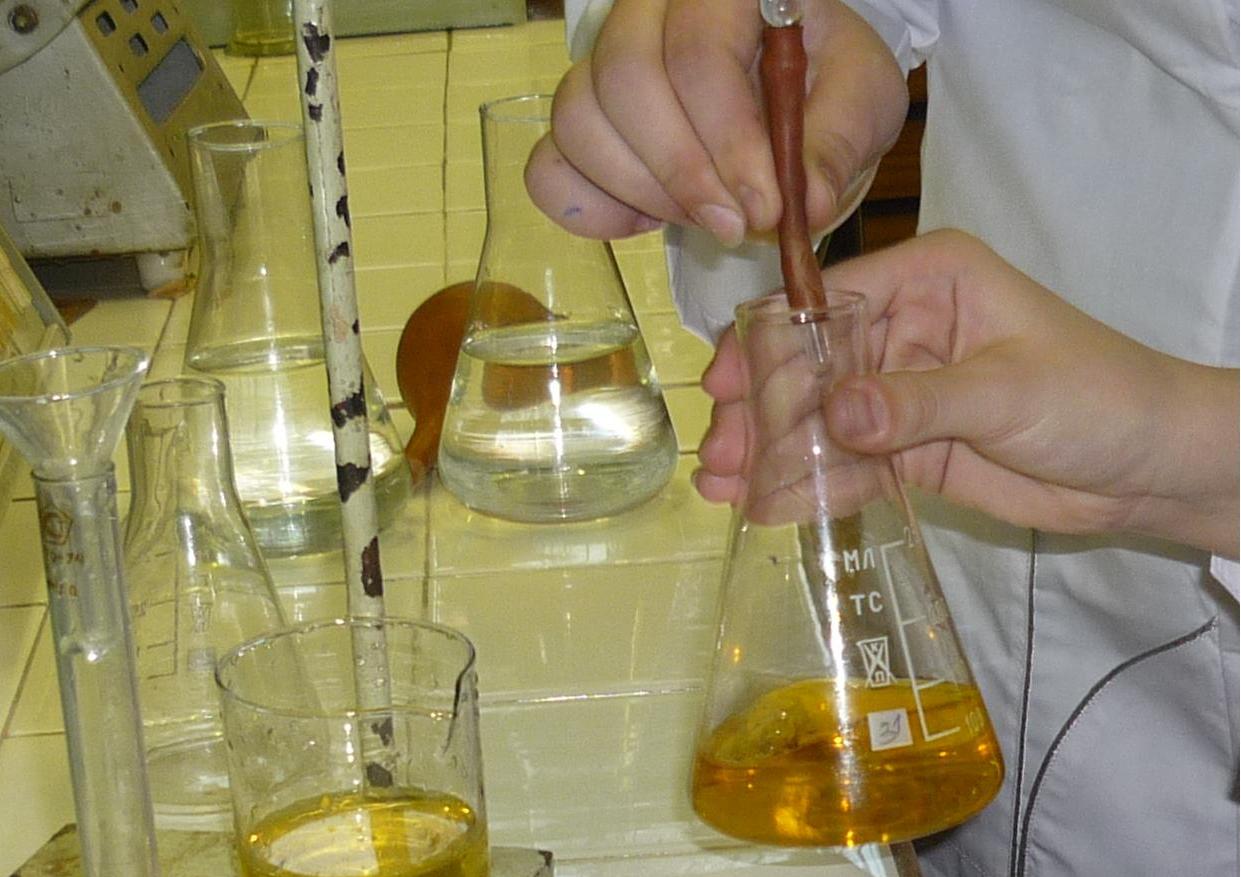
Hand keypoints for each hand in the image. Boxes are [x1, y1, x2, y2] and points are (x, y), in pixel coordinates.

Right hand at [523, 0, 908, 244]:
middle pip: (624, 80)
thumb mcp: (860, 97)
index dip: (727, 139)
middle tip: (735, 225)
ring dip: (644, 192)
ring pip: (579, 122)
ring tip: (706, 221)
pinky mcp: (582, 124)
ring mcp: (602, 66)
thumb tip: (804, 201)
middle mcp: (646, 12)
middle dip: (682, 172)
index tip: (767, 206)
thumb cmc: (827, 80)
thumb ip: (836, 140)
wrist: (796, 94)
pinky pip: (550, 170)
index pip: (696, 51)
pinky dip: (591, 211)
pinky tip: (645, 223)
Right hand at [696, 230, 1239, 555]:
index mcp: (928, 280)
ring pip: (820, 418)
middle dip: (763, 410)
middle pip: (812, 365)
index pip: (828, 303)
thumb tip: (835, 414)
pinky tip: (764, 504)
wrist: (1151, 468)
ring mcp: (901, 391)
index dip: (770, 343)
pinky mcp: (907, 447)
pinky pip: (847, 463)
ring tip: (721, 486)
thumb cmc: (1095, 399)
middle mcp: (904, 328)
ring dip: (773, 451)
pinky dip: (809, 483)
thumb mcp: (1006, 391)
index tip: (723, 387)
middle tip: (719, 457)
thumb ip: (917, 403)